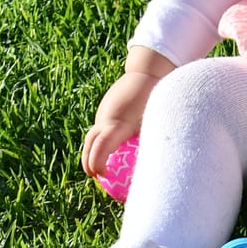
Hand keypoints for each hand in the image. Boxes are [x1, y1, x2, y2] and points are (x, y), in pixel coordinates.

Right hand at [80, 47, 174, 177]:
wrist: (149, 72)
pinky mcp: (106, 108)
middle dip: (89, 162)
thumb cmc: (157, 100)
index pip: (100, 148)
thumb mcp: (155, 123)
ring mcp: (104, 112)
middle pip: (89, 144)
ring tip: (100, 166)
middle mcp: (106, 118)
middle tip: (96, 175)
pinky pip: (100, 128)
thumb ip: (151, 142)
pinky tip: (110, 149)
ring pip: (92, 136)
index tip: (102, 174)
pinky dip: (100, 140)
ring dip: (92, 151)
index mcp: (118, 124)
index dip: (97, 163)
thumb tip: (157, 166)